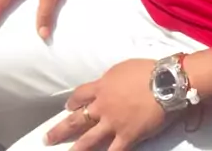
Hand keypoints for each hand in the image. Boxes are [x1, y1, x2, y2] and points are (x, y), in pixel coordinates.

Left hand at [45, 59, 166, 150]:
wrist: (164, 82)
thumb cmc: (145, 71)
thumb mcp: (121, 69)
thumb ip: (110, 80)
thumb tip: (106, 85)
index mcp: (101, 86)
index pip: (80, 95)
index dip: (72, 103)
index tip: (67, 108)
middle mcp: (102, 105)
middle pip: (77, 119)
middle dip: (61, 129)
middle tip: (47, 138)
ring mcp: (113, 123)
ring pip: (89, 139)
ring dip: (77, 149)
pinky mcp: (128, 136)